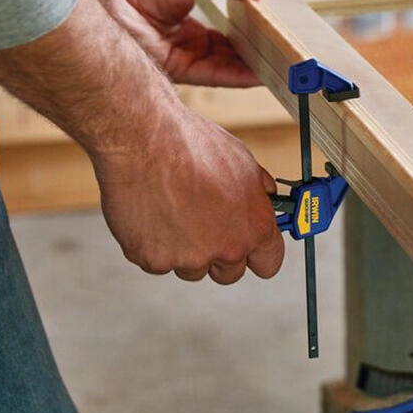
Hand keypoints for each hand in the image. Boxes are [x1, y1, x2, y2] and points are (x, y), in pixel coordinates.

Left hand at [75, 0, 263, 87]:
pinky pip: (214, 75)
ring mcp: (181, 61)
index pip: (224, 40)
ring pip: (225, 70)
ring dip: (251, 70)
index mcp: (185, 26)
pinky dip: (237, 76)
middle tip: (281, 59)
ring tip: (277, 68)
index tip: (269, 39)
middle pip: (228, 58)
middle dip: (254, 59)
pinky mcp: (177, 70)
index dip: (247, 41)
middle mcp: (184, 48)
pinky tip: (258, 74)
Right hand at [92, 107, 283, 283]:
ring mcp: (188, 258)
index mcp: (255, 228)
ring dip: (184, 250)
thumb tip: (267, 199)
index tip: (249, 250)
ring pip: (191, 269)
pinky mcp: (153, 260)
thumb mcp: (243, 162)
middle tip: (201, 225)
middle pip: (229, 273)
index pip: (268, 263)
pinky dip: (153, 244)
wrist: (144, 139)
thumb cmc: (191, 145)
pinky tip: (151, 214)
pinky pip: (157, 262)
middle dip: (218, 254)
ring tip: (172, 211)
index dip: (258, 256)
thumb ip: (259, 191)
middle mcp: (226, 249)